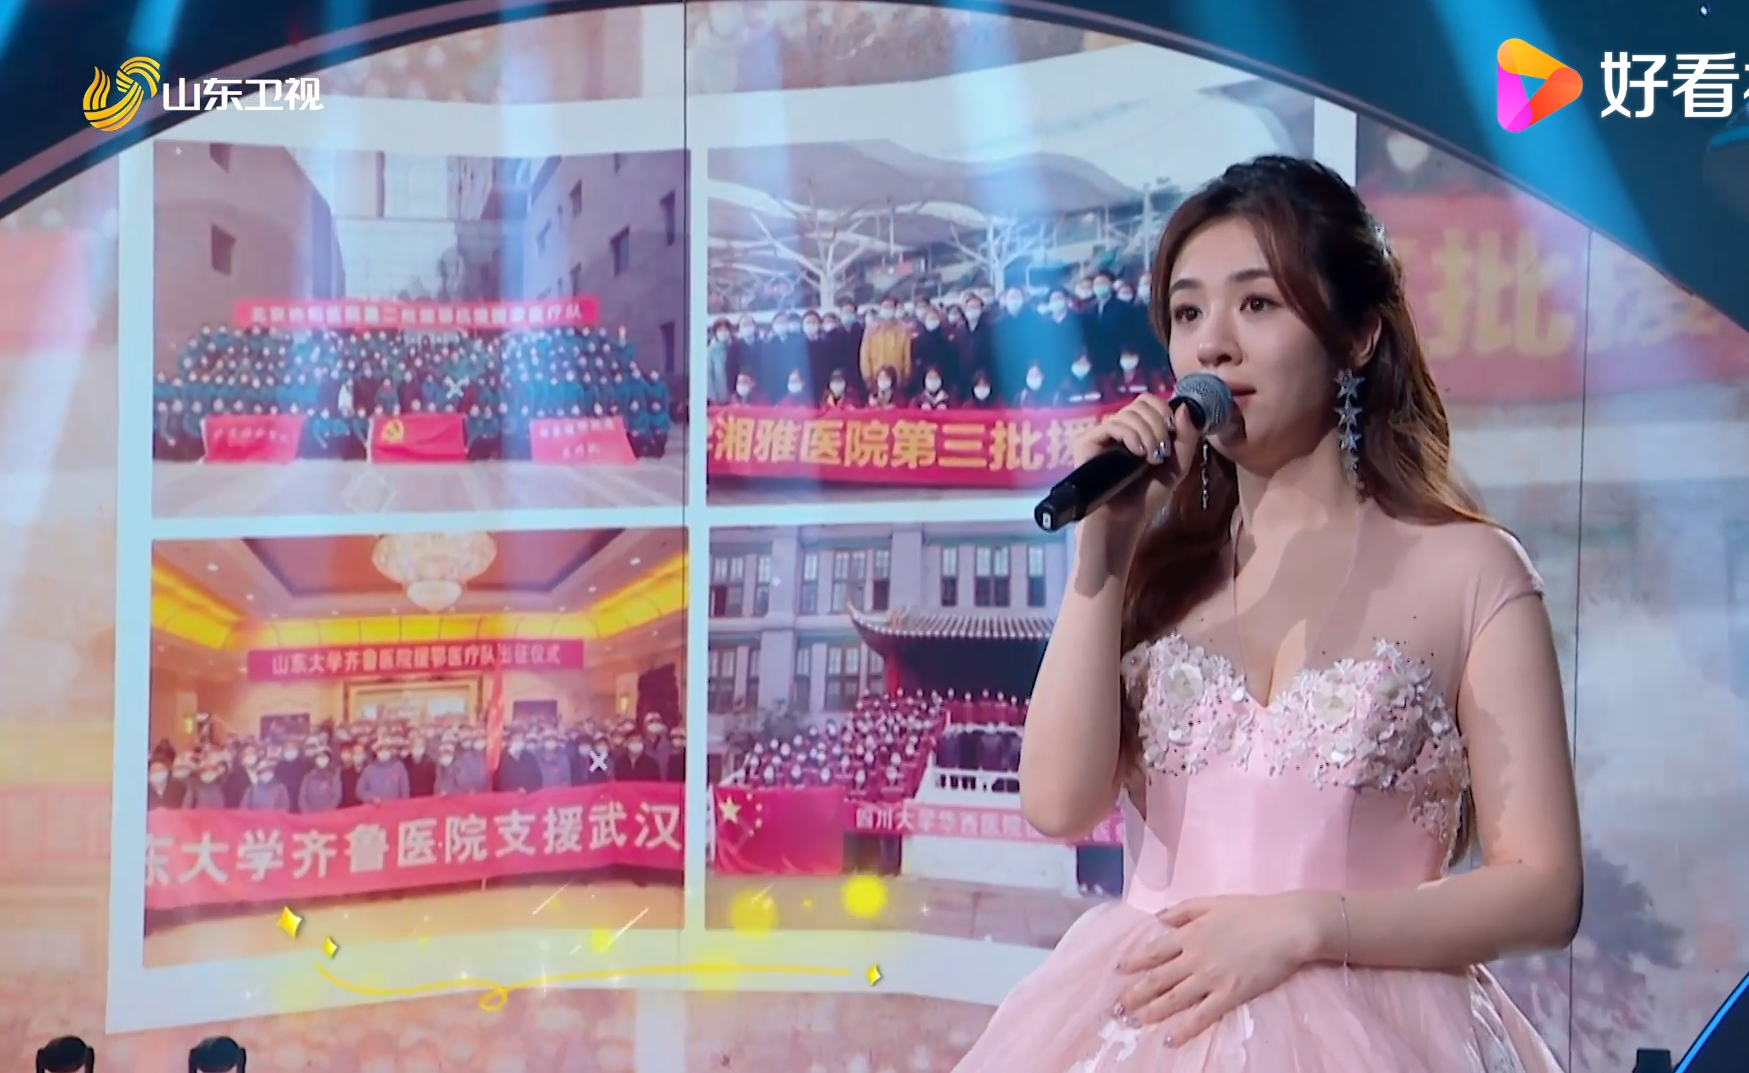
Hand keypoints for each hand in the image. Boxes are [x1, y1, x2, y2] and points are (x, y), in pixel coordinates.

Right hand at [1069, 393, 1197, 544]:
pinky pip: (1112, 425)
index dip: (1163, 409)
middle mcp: (1119, 428)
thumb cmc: (1148, 495)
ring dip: (1148, 433)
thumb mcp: (1177, 465)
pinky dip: (1131, 436)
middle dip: (1158, 424)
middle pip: (1140, 402)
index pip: (1148, 400)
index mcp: (1138, 429)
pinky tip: (1137, 454)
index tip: (1172, 431)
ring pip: (1128, 413)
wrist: (1126, 519)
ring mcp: (1102, 434)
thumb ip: (1186, 436)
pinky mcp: (1087, 442)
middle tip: (1162, 451)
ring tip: (1151, 458)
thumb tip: (1184, 406)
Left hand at [1113, 892, 1328, 1044]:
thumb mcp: (1212, 902)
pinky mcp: (1230, 994)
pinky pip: (1202, 1015)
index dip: (1133, 963)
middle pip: (1158, 979)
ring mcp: (1211, 977)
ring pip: (1174, 999)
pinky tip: (1170, 1039)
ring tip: (1133, 1023)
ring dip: (1151, 1012)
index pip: (1153, 952)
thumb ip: (1183, 910)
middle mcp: (1194, 957)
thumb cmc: (1252, 911)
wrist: (1287, 926)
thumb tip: (1158, 919)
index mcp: (1189, 934)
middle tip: (1116, 1008)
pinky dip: (1185, 1029)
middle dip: (1135, 994)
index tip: (1116, 971)